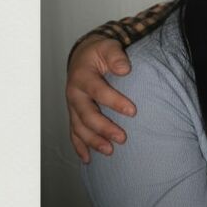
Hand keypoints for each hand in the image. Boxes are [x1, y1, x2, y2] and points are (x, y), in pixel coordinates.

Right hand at [66, 34, 135, 162]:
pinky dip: (79, 147)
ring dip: (93, 141)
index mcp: (83, 77)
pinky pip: (74, 133)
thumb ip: (116, 56)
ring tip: (110, 151)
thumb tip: (125, 69)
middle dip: (104, 128)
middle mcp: (74, 94)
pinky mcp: (74, 114)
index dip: (115, 102)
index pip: (99, 91)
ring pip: (79, 127)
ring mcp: (73, 106)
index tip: (133, 112)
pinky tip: (88, 159)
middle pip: (87, 115)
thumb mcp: (108, 47)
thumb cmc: (99, 53)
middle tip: (122, 138)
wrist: (83, 56)